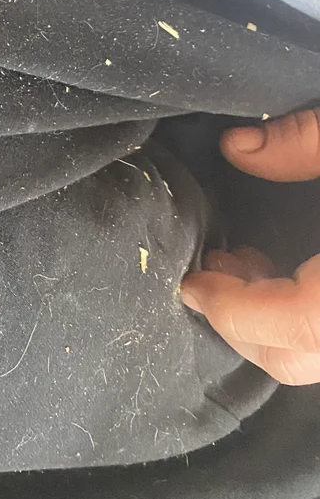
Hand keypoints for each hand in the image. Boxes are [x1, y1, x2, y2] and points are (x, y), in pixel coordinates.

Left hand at [180, 108, 319, 383]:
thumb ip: (304, 141)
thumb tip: (236, 146)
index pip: (292, 325)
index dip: (231, 310)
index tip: (191, 285)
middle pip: (294, 357)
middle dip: (240, 321)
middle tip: (210, 270)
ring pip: (311, 357)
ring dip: (267, 321)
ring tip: (240, 263)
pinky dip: (296, 321)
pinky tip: (280, 273)